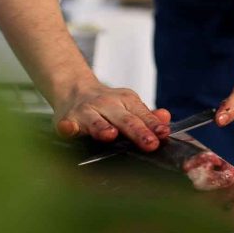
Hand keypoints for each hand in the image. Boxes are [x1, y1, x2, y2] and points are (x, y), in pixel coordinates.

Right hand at [53, 79, 171, 151]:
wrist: (74, 89)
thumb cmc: (106, 105)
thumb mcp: (128, 105)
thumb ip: (147, 116)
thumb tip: (166, 118)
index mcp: (126, 101)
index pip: (142, 115)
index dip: (153, 125)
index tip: (163, 134)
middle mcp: (107, 104)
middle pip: (124, 119)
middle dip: (137, 131)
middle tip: (150, 143)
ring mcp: (86, 111)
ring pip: (95, 121)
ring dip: (102, 128)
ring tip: (110, 135)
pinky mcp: (67, 119)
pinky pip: (67, 125)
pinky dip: (67, 127)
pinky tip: (68, 129)